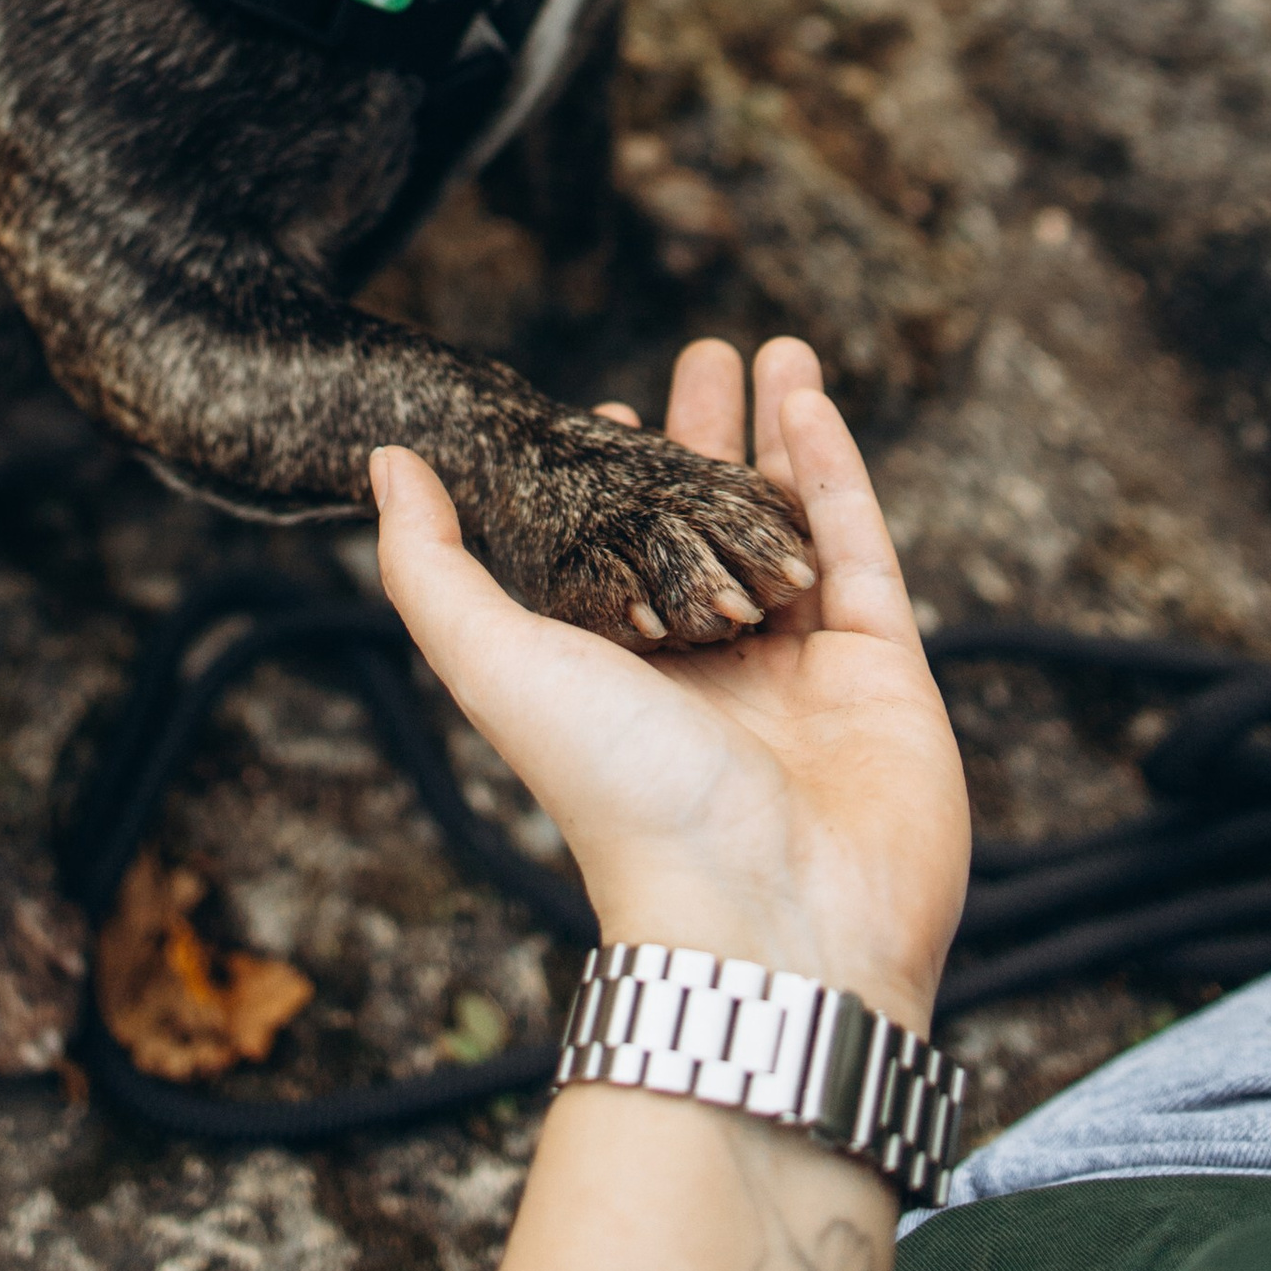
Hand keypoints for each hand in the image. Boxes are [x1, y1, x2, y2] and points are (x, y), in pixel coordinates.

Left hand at [371, 336, 968, 1031]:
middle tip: (704, 352)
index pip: (621, 561)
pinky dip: (834, 473)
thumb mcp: (498, 669)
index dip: (616, 485)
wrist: (767, 921)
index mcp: (623, 682)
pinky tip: (809, 400)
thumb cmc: (622, 802)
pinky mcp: (883, 672)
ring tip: (770, 349)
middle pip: (708, 532)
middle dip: (704, 442)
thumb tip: (387, 466)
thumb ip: (432, 569)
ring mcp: (802, 673)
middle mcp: (712, 674)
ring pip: (789, 531)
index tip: (609, 408)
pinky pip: (857, 551)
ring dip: (777, 436)